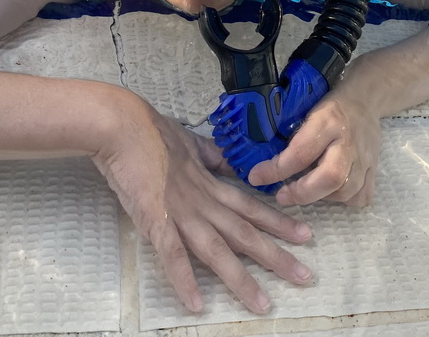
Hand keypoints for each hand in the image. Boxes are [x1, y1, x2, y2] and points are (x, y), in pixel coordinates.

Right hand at [90, 92, 313, 314]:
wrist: (122, 126)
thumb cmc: (151, 131)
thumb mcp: (189, 141)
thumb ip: (209, 156)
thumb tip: (225, 161)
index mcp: (209, 183)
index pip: (251, 206)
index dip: (278, 222)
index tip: (305, 235)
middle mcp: (202, 201)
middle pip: (244, 233)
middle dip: (276, 256)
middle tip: (306, 277)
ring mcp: (181, 212)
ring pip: (217, 250)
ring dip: (241, 279)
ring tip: (263, 303)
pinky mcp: (156, 220)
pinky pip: (172, 255)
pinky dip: (184, 279)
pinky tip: (197, 304)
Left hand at [246, 88, 380, 206]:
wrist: (365, 100)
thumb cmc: (329, 105)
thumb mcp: (307, 109)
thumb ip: (291, 135)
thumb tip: (263, 162)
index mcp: (327, 121)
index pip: (301, 151)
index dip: (276, 169)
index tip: (256, 177)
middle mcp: (348, 142)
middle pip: (330, 177)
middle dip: (302, 192)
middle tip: (281, 195)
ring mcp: (365, 158)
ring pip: (345, 191)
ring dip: (321, 198)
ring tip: (304, 191)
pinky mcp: (375, 170)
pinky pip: (361, 197)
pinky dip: (343, 201)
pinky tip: (330, 192)